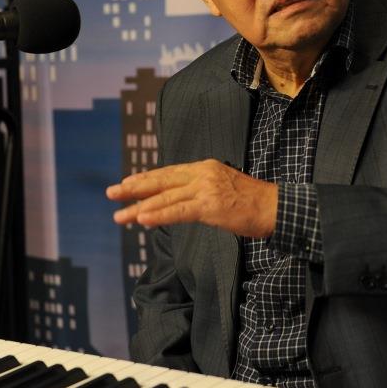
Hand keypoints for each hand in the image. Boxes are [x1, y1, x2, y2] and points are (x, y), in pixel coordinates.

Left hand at [106, 160, 277, 237]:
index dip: (145, 179)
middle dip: (134, 188)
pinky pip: (178, 211)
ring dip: (139, 208)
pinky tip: (141, 219)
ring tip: (120, 216)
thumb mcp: (222, 189)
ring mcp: (206, 188)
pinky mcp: (210, 205)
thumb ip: (200, 191)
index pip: (168, 172)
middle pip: (161, 180)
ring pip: (165, 198)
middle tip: (110, 193)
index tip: (126, 184)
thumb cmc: (252, 203)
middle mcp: (202, 173)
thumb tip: (180, 202)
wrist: (275, 207)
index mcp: (204, 168)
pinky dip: (158, 215)